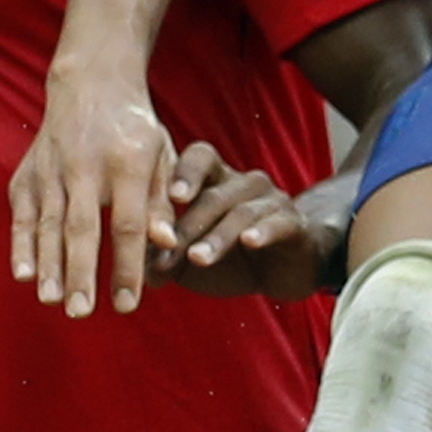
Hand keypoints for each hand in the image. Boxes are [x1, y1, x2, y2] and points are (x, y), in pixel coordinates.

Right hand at [9, 67, 180, 319]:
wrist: (91, 84)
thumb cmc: (135, 130)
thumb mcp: (162, 158)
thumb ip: (162, 204)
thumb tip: (167, 246)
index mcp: (126, 163)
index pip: (127, 225)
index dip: (127, 266)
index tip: (127, 305)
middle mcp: (85, 166)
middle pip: (82, 227)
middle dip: (80, 272)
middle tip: (80, 313)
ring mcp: (51, 168)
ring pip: (47, 223)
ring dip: (48, 264)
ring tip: (51, 300)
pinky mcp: (27, 172)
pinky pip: (22, 213)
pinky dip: (20, 243)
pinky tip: (22, 273)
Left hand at [157, 144, 332, 300]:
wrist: (283, 273)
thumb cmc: (231, 259)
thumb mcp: (191, 262)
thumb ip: (165, 259)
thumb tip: (138, 271)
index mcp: (216, 181)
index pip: (200, 158)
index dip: (186, 172)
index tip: (171, 197)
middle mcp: (244, 183)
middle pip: (214, 195)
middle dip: (188, 227)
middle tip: (168, 253)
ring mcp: (272, 201)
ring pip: (241, 213)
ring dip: (217, 237)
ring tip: (198, 258)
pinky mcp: (294, 225)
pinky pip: (278, 223)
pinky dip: (263, 232)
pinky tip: (249, 242)